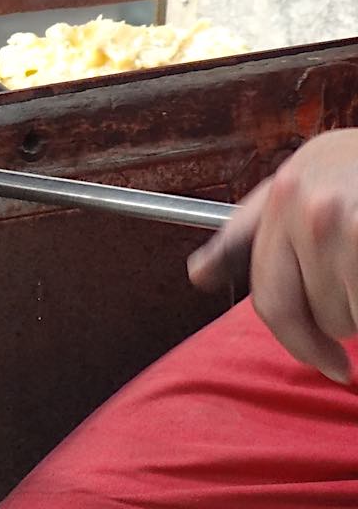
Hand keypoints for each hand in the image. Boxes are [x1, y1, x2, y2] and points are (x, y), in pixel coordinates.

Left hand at [188, 129, 357, 383]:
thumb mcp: (302, 178)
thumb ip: (249, 229)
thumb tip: (199, 275)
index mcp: (284, 197)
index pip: (271, 299)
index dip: (300, 342)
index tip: (329, 363)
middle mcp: (311, 211)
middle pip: (323, 317)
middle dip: (349, 319)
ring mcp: (350, 230)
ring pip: (355, 319)